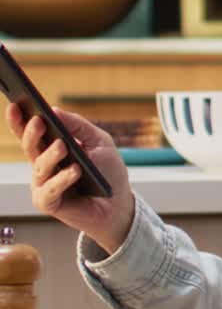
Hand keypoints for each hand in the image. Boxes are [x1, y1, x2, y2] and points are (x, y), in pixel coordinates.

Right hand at [6, 103, 134, 255]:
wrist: (119, 204)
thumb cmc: (107, 171)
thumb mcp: (99, 141)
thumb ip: (78, 125)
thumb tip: (54, 110)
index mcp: (50, 147)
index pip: (30, 131)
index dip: (19, 119)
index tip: (15, 103)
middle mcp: (42, 165)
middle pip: (30, 146)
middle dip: (32, 133)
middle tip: (39, 121)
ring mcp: (43, 184)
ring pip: (40, 167)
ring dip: (51, 155)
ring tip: (63, 146)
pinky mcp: (49, 203)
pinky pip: (50, 190)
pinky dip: (62, 180)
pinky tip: (75, 171)